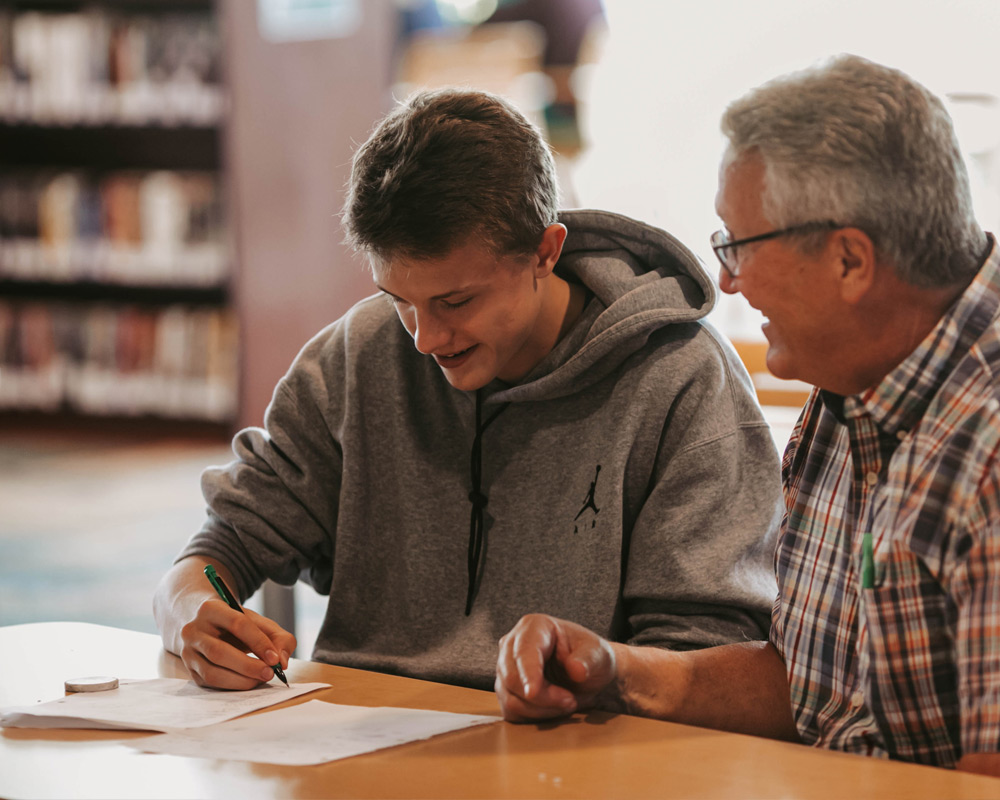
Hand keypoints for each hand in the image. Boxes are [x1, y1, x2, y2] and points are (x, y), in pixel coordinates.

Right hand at [154, 557, 296, 689]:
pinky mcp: (189, 669)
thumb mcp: (257, 622)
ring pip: (212, 671)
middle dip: (248, 666)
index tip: (275, 658)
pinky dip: (232, 686)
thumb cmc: (236, 623)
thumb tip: (282, 661)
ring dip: (240, 680)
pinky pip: (210, 683)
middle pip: (220, 652)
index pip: (237, 624)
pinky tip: (248, 682)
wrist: (204, 624)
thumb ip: (278, 637)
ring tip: (261, 679)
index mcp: (211, 608)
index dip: (258, 642)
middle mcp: (193, 630)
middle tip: (270, 673)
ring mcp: (187, 651)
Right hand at [495, 614, 616, 721]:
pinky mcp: (505, 689)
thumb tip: (576, 669)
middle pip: (512, 677)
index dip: (527, 673)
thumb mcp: (599, 654)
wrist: (588, 672)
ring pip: (509, 698)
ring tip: (567, 702)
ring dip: (540, 709)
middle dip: (543, 697)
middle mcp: (513, 643)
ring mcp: (505, 667)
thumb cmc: (591, 657)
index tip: (532, 692)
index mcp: (534, 626)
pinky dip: (533, 716)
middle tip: (571, 701)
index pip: (524, 652)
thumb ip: (589, 659)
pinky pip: (511, 711)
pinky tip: (553, 708)